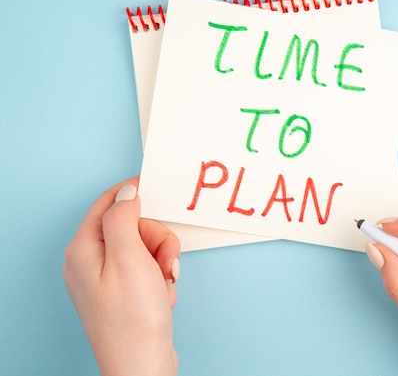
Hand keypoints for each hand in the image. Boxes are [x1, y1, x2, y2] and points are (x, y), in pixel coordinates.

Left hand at [62, 177, 180, 375]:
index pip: (105, 205)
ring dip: (162, 260)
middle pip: (130, 228)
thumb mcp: (130, 258)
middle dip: (157, 239)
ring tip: (165, 283)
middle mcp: (89, 263)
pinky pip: (145, 269)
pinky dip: (159, 277)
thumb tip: (125, 194)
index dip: (130, 194)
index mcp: (84, 250)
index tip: (152, 187)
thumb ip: (124, 219)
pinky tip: (160, 295)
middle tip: (166, 261)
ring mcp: (105, 280)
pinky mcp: (121, 293)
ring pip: (143, 248)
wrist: (142, 365)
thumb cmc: (133, 319)